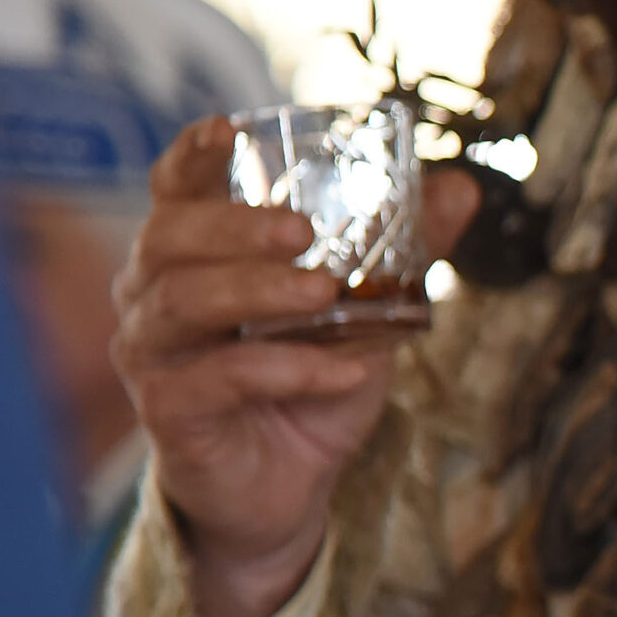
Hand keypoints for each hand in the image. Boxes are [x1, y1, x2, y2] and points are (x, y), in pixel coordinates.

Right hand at [110, 118, 478, 616]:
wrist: (288, 486)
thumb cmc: (309, 382)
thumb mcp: (370, 311)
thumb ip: (405, 249)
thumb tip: (462, 186)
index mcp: (193, 256)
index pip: (174, 191)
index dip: (191, 157)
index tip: (228, 130)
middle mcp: (155, 297)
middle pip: (169, 239)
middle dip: (235, 225)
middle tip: (302, 229)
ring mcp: (154, 356)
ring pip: (183, 303)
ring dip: (258, 291)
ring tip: (325, 292)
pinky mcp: (170, 414)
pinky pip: (215, 380)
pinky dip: (283, 370)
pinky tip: (340, 373)